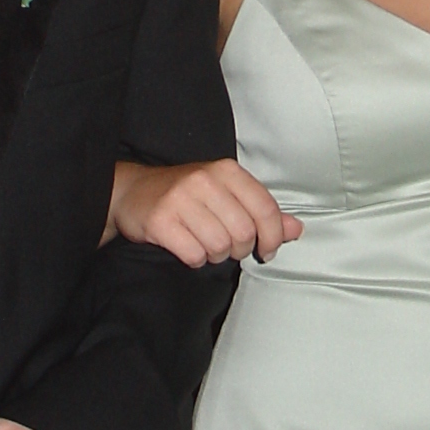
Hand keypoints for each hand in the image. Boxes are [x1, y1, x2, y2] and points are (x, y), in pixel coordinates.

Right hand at [106, 158, 301, 266]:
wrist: (132, 191)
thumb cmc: (186, 195)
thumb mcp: (227, 194)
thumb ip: (263, 212)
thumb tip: (296, 229)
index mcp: (226, 170)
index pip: (266, 209)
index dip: (272, 237)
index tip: (267, 250)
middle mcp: (204, 180)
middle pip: (244, 233)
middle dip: (240, 249)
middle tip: (227, 246)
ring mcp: (180, 199)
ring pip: (220, 246)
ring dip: (215, 255)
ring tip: (204, 243)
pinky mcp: (160, 221)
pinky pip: (194, 255)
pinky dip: (194, 259)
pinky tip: (187, 247)